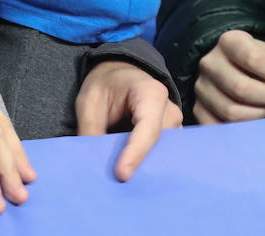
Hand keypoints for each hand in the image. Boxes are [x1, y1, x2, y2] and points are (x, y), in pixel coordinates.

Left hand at [76, 60, 182, 180]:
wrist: (120, 78)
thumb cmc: (106, 86)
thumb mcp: (89, 101)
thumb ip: (91, 130)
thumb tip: (93, 165)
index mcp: (151, 93)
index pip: (149, 129)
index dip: (136, 153)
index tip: (121, 175)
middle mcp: (170, 111)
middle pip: (159, 146)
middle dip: (140, 167)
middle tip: (116, 185)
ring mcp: (174, 127)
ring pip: (163, 155)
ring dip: (143, 169)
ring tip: (120, 182)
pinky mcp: (171, 140)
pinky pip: (162, 158)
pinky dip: (146, 168)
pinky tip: (130, 177)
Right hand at [193, 30, 264, 124]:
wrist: (235, 68)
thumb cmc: (261, 63)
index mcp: (229, 42)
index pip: (252, 58)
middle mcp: (209, 62)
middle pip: (241, 88)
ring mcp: (201, 87)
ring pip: (231, 111)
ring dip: (256, 115)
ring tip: (263, 109)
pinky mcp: (198, 108)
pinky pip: (218, 127)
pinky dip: (239, 130)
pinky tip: (251, 125)